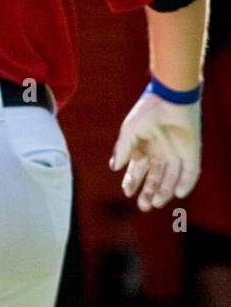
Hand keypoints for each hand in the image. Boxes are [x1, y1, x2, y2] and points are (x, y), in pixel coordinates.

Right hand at [110, 87, 200, 211]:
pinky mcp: (192, 153)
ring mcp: (177, 154)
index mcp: (143, 148)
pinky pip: (190, 172)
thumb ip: (122, 150)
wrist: (170, 99)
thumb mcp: (129, 131)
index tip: (127, 192)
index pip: (138, 171)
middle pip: (155, 178)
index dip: (132, 182)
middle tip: (143, 207)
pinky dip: (186, 183)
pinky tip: (179, 193)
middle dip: (148, 193)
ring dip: (164, 191)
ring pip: (171, 178)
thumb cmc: (147, 112)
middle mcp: (160, 153)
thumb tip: (114, 168)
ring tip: (155, 203)